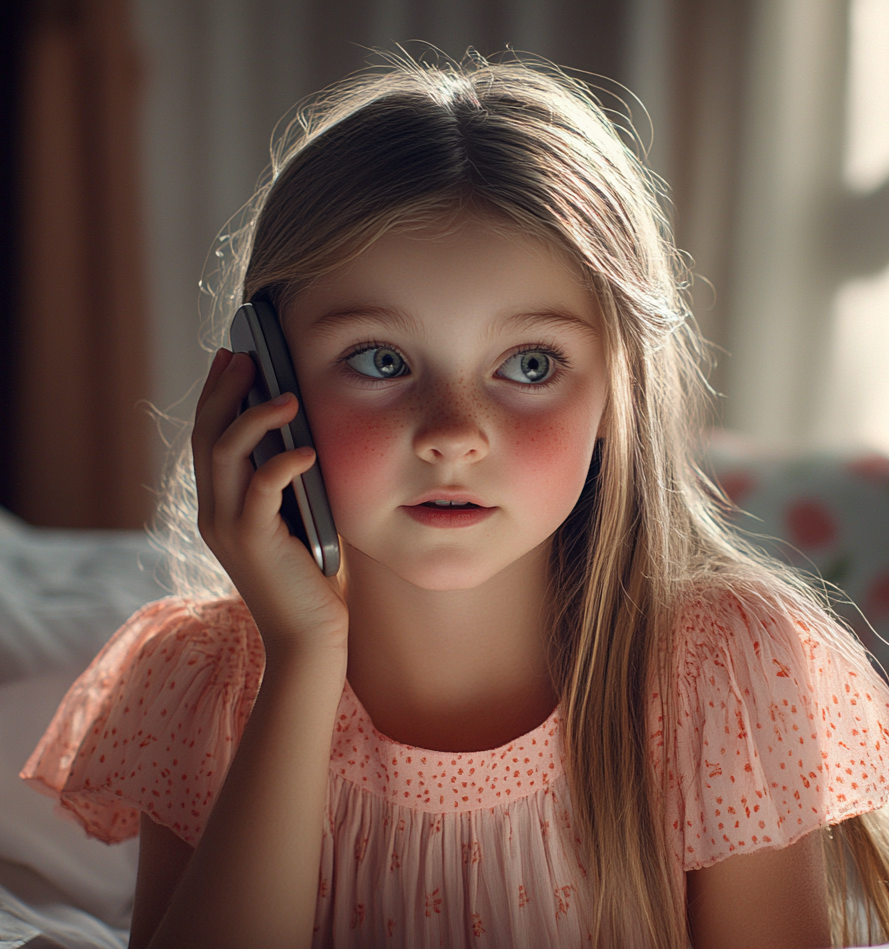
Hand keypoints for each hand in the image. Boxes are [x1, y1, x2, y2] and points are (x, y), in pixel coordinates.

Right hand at [192, 348, 348, 655]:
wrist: (307, 638)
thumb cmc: (310, 578)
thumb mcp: (298, 520)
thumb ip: (291, 484)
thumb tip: (308, 437)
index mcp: (221, 506)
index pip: (208, 439)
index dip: (216, 395)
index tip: (231, 358)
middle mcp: (214, 512)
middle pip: (207, 436)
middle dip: (225, 391)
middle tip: (245, 357)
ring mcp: (228, 527)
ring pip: (224, 455)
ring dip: (254, 419)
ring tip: (286, 395)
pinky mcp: (253, 542)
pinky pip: (260, 490)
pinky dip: (282, 464)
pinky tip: (307, 450)